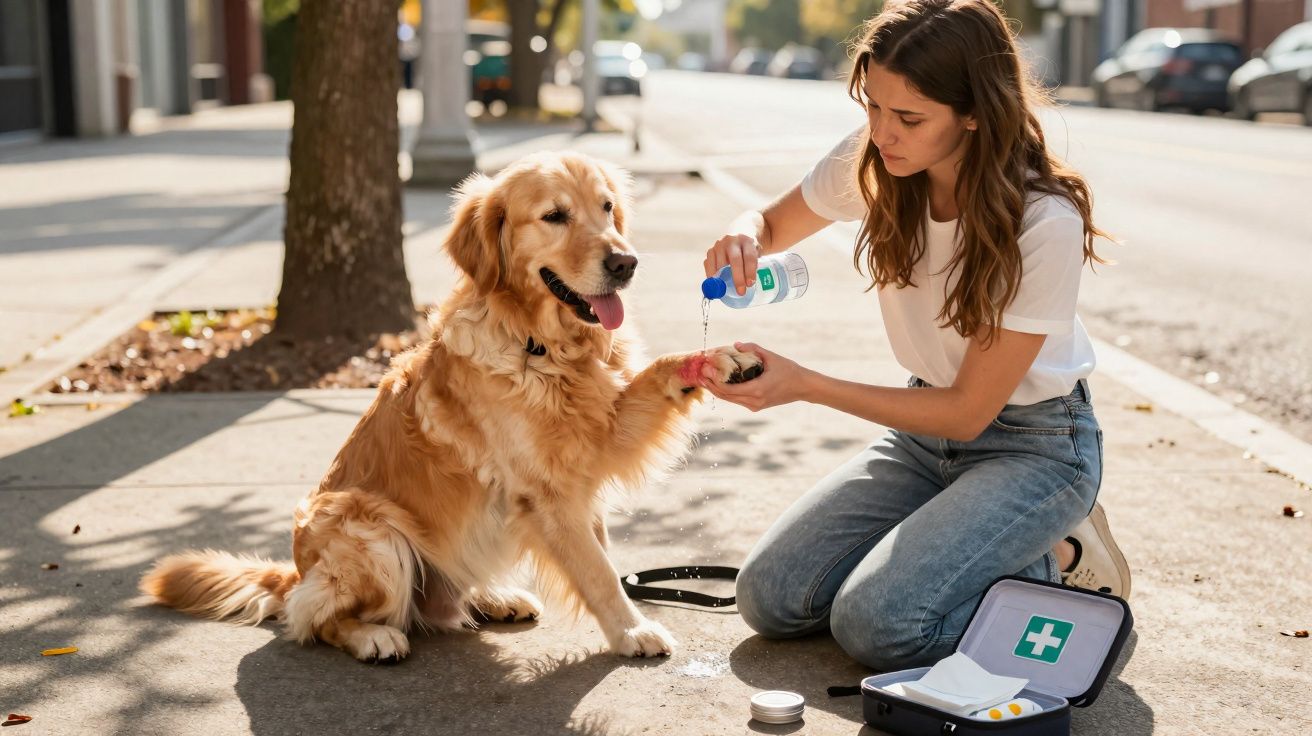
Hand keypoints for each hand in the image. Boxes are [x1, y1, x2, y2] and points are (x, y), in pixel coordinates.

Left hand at [699, 342, 813, 411]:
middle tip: (701, 372)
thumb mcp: (771, 357)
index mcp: (757, 390)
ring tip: (705, 377)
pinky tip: (718, 383)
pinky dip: (726, 392)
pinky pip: (736, 400)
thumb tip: (735, 344)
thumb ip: (753, 349)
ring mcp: (754, 406)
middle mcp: (753, 401)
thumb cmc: (789, 370)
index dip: (714, 380)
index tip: (706, 369)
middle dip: (710, 385)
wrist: (803, 387)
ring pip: (729, 399)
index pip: (727, 389)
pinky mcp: (756, 406)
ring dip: (716, 389)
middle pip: (725, 396)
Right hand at [703, 233, 761, 295]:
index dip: (749, 271)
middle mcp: (732, 241)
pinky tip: (717, 284)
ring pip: (721, 263)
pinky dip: (712, 276)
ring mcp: (719, 245)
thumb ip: (755, 266)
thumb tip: (750, 285)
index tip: (750, 284)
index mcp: (747, 241)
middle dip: (738, 278)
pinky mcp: (710, 251)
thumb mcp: (756, 255)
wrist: (739, 239)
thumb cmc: (748, 252)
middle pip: (735, 260)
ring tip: (727, 290)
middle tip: (741, 292)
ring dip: (724, 279)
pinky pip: (708, 265)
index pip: (749, 256)